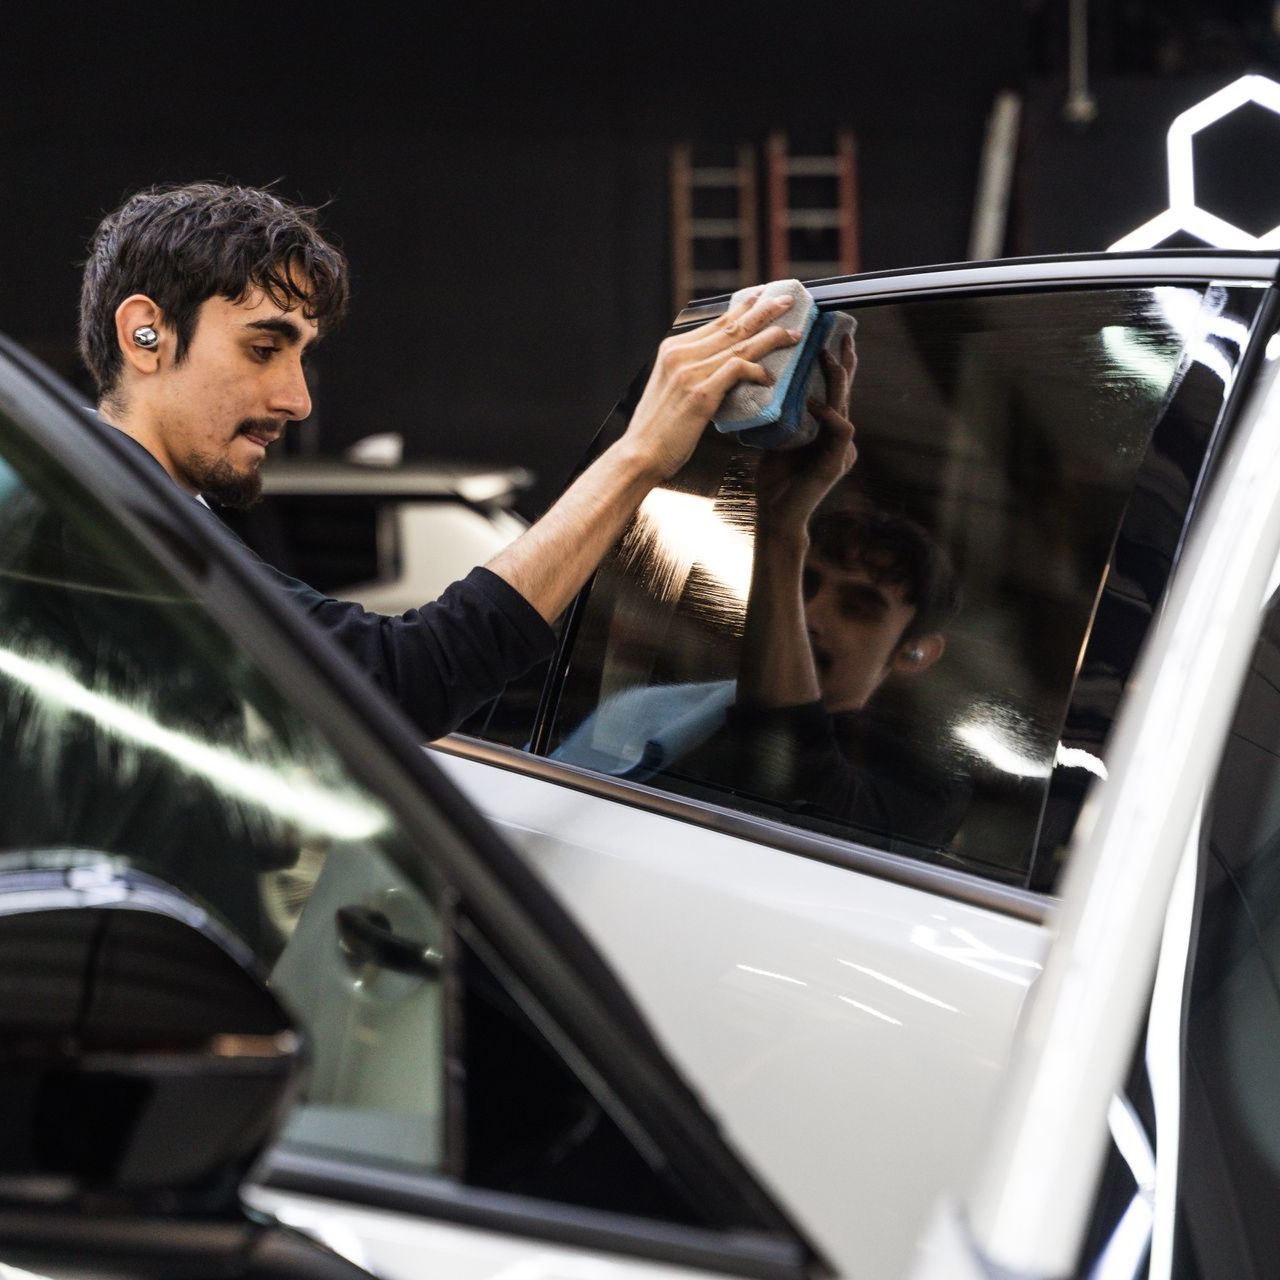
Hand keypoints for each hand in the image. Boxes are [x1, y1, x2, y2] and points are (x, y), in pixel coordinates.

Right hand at [623, 290, 802, 480]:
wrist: (639, 455)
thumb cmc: (658, 431)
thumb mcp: (672, 391)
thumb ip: (693, 374)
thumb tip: (724, 370)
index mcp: (672, 351)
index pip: (715, 323)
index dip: (742, 309)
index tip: (761, 298)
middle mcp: (680, 355)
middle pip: (731, 326)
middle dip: (763, 311)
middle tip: (786, 301)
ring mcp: (689, 373)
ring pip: (739, 344)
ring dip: (770, 337)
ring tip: (793, 334)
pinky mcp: (700, 393)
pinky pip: (737, 369)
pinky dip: (756, 370)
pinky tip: (768, 376)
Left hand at [756, 330, 857, 538]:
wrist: (777, 515)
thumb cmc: (775, 479)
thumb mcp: (777, 437)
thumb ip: (783, 414)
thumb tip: (766, 381)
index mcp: (828, 429)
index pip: (834, 390)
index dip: (835, 364)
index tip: (829, 334)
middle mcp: (839, 436)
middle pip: (845, 391)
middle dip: (844, 360)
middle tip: (840, 332)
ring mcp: (841, 450)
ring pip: (845, 404)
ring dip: (837, 378)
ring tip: (825, 354)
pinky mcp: (837, 463)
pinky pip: (840, 429)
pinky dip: (827, 413)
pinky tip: (812, 400)